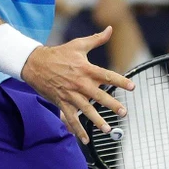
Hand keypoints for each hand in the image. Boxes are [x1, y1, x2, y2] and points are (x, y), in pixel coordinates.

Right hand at [21, 27, 134, 143]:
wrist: (35, 64)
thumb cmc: (59, 54)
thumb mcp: (78, 44)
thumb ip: (97, 39)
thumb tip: (110, 29)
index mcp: (86, 69)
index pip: (107, 76)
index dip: (121, 81)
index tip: (132, 86)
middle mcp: (80, 83)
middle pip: (99, 96)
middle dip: (112, 105)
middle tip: (123, 112)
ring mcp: (71, 95)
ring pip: (86, 110)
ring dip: (97, 121)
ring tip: (108, 129)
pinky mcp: (62, 103)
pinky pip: (71, 119)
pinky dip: (77, 130)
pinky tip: (86, 139)